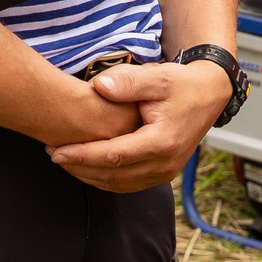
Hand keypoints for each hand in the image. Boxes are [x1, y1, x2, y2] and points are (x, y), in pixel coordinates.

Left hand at [45, 60, 229, 192]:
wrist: (209, 94)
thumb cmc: (182, 84)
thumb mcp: (157, 77)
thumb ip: (128, 82)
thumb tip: (98, 86)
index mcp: (162, 143)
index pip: (113, 156)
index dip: (82, 155)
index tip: (56, 151)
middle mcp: (165, 164)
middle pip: (112, 175)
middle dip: (79, 167)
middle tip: (52, 154)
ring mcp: (165, 172)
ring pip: (118, 184)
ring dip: (88, 176)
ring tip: (64, 161)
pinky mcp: (162, 173)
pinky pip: (127, 184)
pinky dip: (104, 179)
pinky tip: (85, 167)